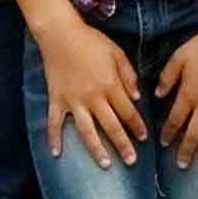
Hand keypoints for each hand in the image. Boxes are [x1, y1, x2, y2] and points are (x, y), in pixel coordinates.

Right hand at [31, 12, 150, 167]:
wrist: (60, 33)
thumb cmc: (91, 41)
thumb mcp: (117, 53)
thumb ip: (129, 76)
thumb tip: (137, 98)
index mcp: (110, 85)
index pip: (128, 112)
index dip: (137, 126)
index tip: (144, 139)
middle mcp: (93, 97)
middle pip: (111, 126)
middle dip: (123, 145)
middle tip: (131, 161)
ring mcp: (73, 100)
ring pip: (86, 130)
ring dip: (96, 149)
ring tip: (104, 165)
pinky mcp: (57, 99)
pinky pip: (54, 122)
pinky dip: (53, 138)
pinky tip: (56, 153)